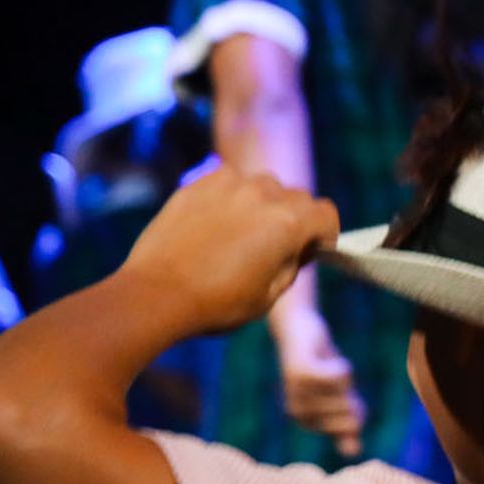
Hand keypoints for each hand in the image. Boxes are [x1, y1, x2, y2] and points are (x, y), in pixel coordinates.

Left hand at [119, 159, 339, 337]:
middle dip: (295, 220)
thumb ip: (292, 263)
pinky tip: (216, 223)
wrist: (157, 293)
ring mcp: (229, 184)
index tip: (310, 251)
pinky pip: (230, 181)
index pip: (326, 214)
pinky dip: (232, 197)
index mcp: (288, 223)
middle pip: (297, 197)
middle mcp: (263, 194)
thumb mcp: (270, 295)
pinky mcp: (198, 183)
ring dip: (263, 204)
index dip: (324, 235)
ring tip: (241, 233)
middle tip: (273, 248)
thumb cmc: (217, 302)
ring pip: (263, 185)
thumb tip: (297, 247)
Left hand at [275, 312, 367, 458]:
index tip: (335, 390)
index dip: (356, 405)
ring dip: (344, 374)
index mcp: (305, 421)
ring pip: (345, 391)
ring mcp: (297, 392)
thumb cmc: (321, 366)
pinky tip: (326, 357)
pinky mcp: (302, 372)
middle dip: (350, 391)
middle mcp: (297, 412)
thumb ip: (345, 426)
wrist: (298, 329)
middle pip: (351, 411)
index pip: (353, 424)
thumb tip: (353, 454)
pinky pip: (339, 375)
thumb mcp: (337, 398)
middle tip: (329, 374)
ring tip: (324, 364)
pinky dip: (342, 365)